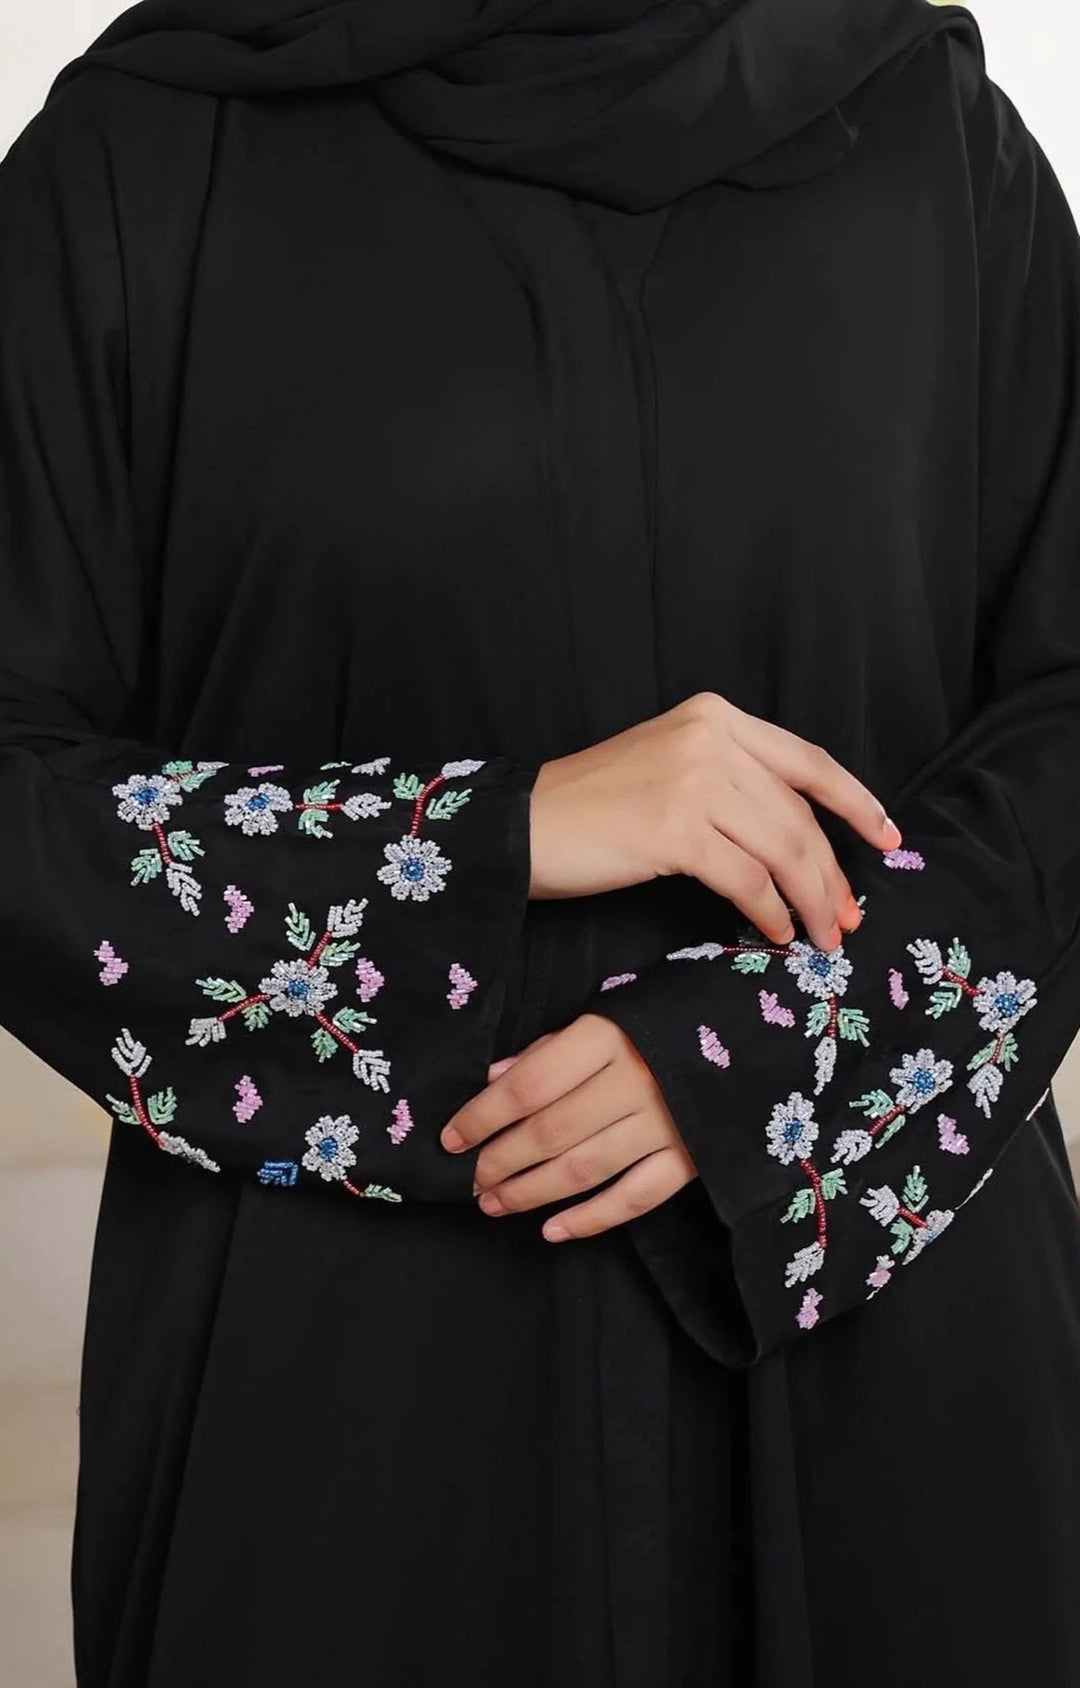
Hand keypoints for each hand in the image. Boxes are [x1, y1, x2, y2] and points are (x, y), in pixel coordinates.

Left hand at [440, 1014, 695, 1240]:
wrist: (750, 1036)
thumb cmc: (662, 1021)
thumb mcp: (606, 1016)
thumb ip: (549, 1050)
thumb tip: (493, 1080)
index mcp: (607, 1037)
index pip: (528, 1085)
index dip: (484, 1115)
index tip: (452, 1138)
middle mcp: (634, 1081)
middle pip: (551, 1132)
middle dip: (501, 1161)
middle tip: (471, 1181)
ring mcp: (666, 1124)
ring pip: (584, 1169)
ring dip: (532, 1193)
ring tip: (494, 1205)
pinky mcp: (691, 1159)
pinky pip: (634, 1198)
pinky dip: (591, 1219)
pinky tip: (553, 1230)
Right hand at [529, 690, 900, 950]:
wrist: (524, 826)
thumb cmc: (594, 808)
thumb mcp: (670, 768)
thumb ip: (731, 782)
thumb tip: (801, 841)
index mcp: (714, 717)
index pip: (807, 760)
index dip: (855, 802)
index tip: (888, 838)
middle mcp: (710, 739)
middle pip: (799, 814)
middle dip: (832, 872)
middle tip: (848, 916)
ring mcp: (692, 780)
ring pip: (782, 849)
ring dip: (810, 900)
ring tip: (821, 936)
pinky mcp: (674, 828)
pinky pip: (746, 879)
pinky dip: (768, 911)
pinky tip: (773, 931)